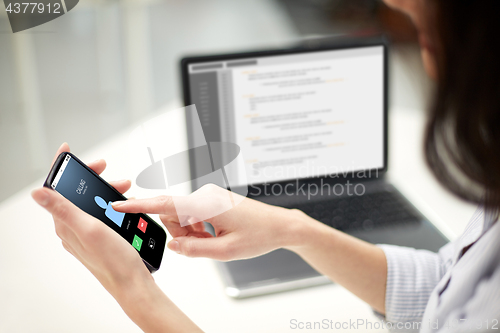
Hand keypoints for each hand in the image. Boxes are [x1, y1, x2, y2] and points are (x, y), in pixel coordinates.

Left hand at [32, 143, 202, 332]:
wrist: (132, 282)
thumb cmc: (113, 261)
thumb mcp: (89, 229)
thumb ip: (64, 209)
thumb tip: (37, 193)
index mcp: (65, 224)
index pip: (56, 190)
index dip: (62, 168)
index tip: (67, 151)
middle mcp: (72, 227)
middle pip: (75, 193)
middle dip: (91, 177)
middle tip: (105, 168)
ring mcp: (86, 232)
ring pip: (90, 202)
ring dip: (105, 190)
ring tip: (124, 187)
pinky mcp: (99, 237)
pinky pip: (101, 213)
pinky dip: (112, 204)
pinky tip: (124, 205)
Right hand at [113, 184, 309, 260]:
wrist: (280, 225)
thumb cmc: (259, 235)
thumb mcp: (225, 251)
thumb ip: (194, 249)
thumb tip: (173, 245)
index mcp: (205, 204)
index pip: (165, 203)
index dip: (139, 205)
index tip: (119, 204)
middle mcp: (205, 195)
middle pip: (173, 214)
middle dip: (180, 233)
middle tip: (203, 245)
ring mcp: (209, 196)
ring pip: (183, 215)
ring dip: (191, 232)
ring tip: (215, 240)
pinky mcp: (213, 199)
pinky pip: (194, 214)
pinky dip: (198, 227)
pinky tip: (216, 235)